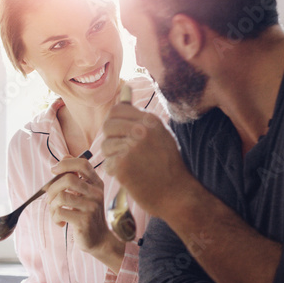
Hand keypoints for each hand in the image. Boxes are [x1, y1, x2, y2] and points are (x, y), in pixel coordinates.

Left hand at [45, 155, 123, 265]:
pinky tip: (60, 222)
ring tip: (55, 212)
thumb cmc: (86, 214)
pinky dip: (54, 217)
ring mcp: (92, 206)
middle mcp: (96, 193)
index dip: (66, 163)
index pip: (83, 164)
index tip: (53, 170)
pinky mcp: (84, 220)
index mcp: (96, 183)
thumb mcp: (84, 193)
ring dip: (52, 205)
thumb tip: (63, 158)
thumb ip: (75, 176)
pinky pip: (60, 212)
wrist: (98, 239)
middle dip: (52, 188)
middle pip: (68, 179)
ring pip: (61, 196)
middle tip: (49, 199)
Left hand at [101, 103, 190, 218]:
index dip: (116, 123)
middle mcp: (141, 130)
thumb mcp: (159, 134)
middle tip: (124, 153)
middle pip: (108, 125)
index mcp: (150, 120)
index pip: (117, 110)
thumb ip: (139, 114)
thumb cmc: (168, 165)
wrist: (177, 195)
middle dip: (112, 139)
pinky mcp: (123, 165)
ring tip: (131, 166)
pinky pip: (107, 164)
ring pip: (105, 146)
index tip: (124, 136)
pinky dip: (116, 173)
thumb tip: (125, 87)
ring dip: (113, 158)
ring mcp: (132, 148)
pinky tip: (131, 177)